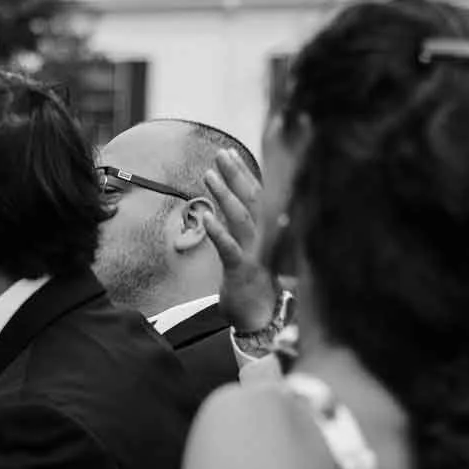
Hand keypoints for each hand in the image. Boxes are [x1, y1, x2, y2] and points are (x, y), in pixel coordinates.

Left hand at [197, 150, 275, 333]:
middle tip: (220, 153)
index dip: (241, 173)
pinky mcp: (241, 271)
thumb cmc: (251, 280)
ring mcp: (254, 253)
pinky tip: (205, 217)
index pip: (255, 195)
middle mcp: (263, 237)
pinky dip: (218, 232)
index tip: (227, 153)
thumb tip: (224, 203)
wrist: (259, 316)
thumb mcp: (247, 249)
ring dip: (225, 195)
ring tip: (209, 175)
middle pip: (251, 199)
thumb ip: (240, 225)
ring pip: (240, 219)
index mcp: (264, 230)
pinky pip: (229, 249)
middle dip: (236, 175)